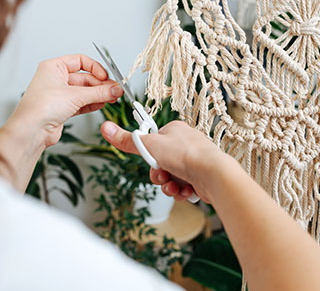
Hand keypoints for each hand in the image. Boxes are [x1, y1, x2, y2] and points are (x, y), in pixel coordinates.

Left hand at [9, 54, 123, 147]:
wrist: (31, 131)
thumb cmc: (40, 108)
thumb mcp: (75, 95)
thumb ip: (99, 92)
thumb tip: (115, 89)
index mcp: (53, 67)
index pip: (80, 61)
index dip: (95, 68)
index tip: (105, 77)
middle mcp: (55, 79)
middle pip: (85, 78)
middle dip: (101, 85)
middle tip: (115, 90)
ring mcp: (59, 94)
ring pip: (84, 91)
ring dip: (99, 95)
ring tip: (112, 98)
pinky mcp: (63, 109)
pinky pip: (82, 102)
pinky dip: (92, 103)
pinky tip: (102, 104)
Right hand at [101, 120, 233, 202]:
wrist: (214, 174)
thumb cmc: (186, 155)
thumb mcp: (150, 146)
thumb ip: (128, 140)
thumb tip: (105, 127)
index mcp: (175, 131)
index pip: (153, 142)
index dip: (148, 156)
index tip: (150, 160)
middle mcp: (185, 144)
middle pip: (160, 163)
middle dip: (159, 175)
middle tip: (163, 176)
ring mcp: (194, 161)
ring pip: (171, 177)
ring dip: (169, 186)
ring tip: (175, 187)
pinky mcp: (200, 177)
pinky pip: (182, 186)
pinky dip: (181, 191)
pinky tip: (185, 191)